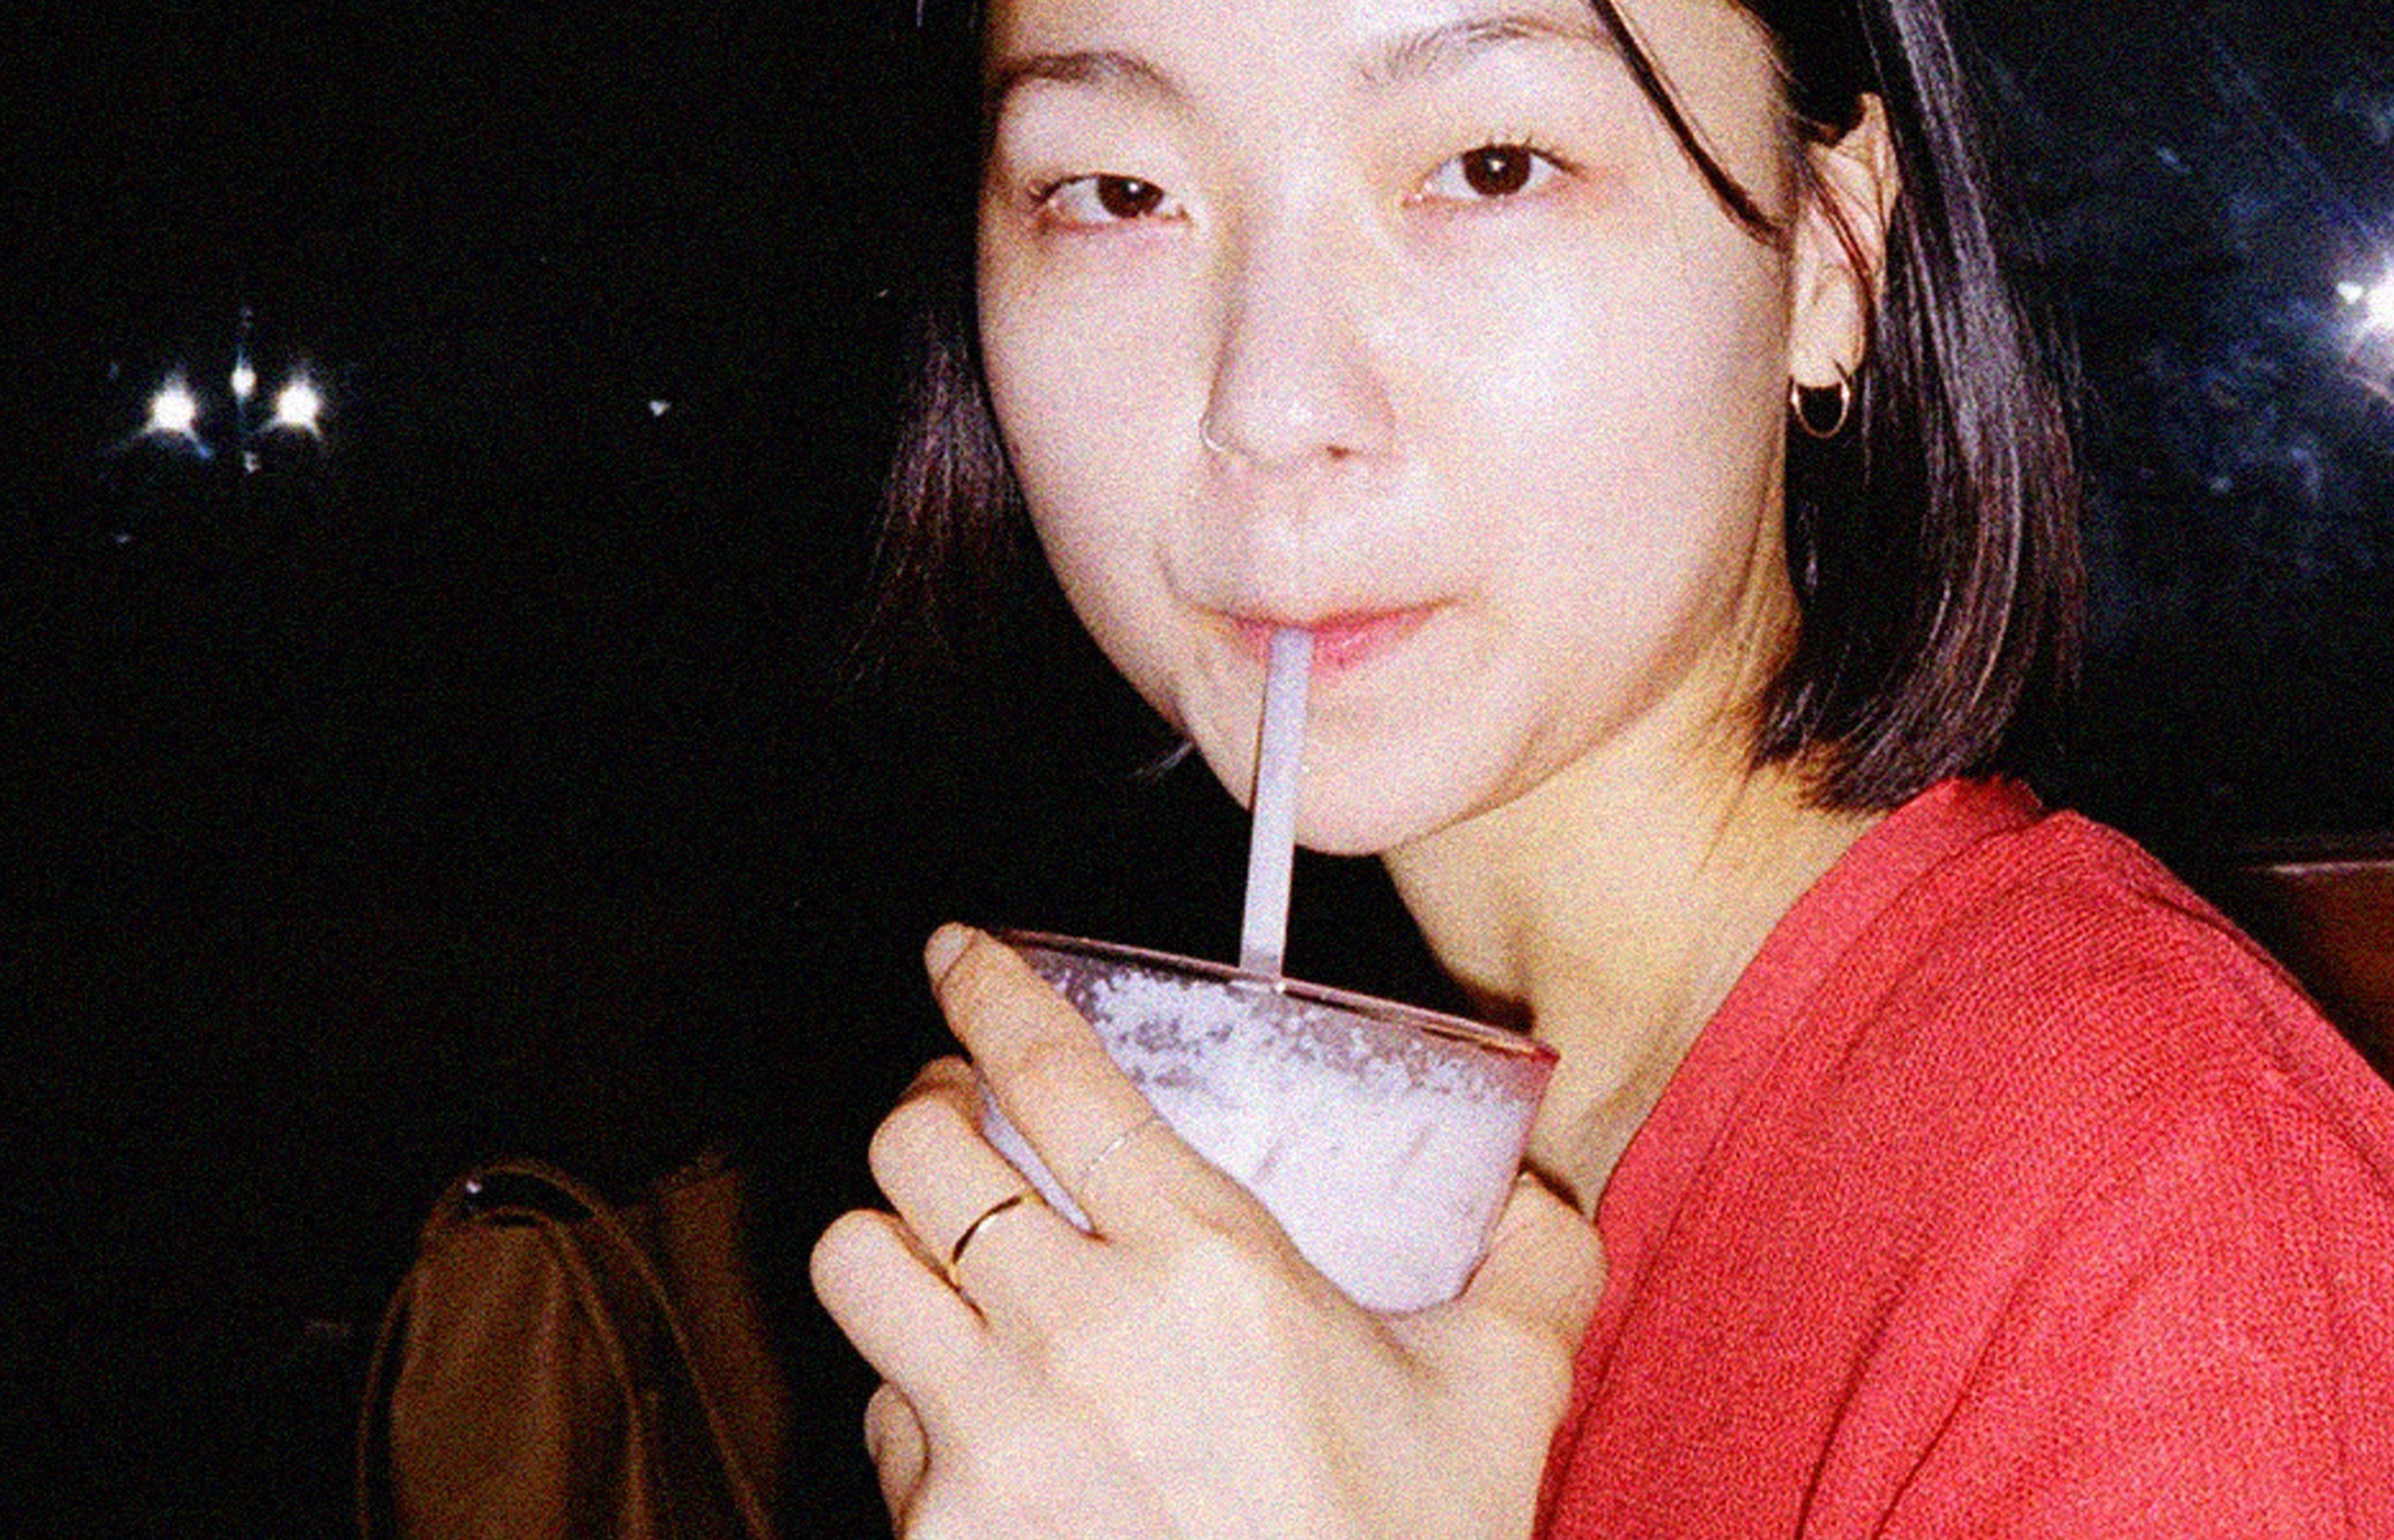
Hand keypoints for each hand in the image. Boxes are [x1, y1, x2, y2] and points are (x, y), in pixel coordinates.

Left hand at [810, 925, 1602, 1539]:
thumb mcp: (1500, 1403)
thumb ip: (1531, 1267)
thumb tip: (1539, 1189)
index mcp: (1207, 1264)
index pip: (1055, 1072)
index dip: (985, 988)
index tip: (955, 952)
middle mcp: (1079, 1334)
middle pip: (912, 1146)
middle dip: (926, 1107)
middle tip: (963, 1115)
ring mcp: (995, 1442)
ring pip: (854, 1263)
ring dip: (892, 1237)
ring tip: (941, 1243)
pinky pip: (876, 1419)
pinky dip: (911, 1395)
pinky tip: (977, 1411)